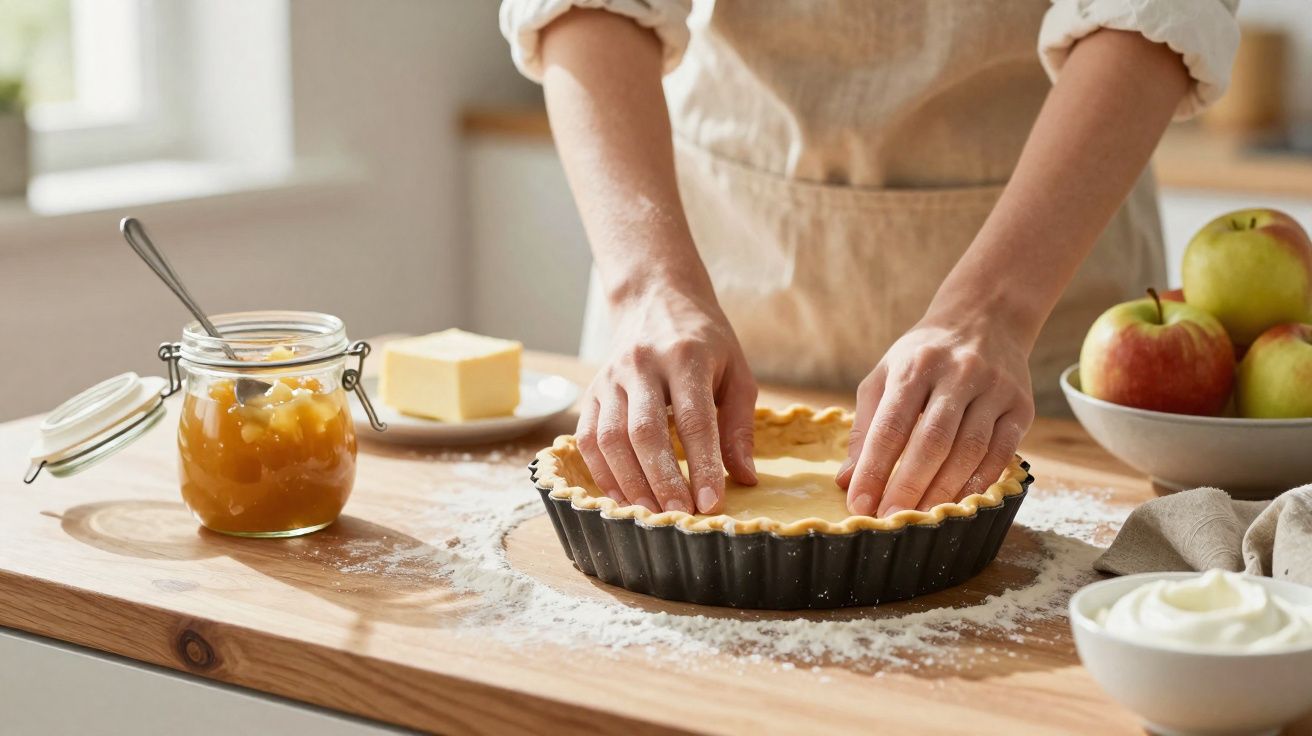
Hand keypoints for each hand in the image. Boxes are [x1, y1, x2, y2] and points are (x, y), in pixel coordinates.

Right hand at [576, 286, 757, 513]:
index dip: (701, 465)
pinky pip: (587, 439)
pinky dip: (603, 474)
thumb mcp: (736, 371)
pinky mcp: (592, 391)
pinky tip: (622, 499)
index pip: (693, 418)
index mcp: (686, 357)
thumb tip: (745, 478)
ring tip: (652, 516)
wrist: (655, 298)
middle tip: (680, 517)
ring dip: (630, 484)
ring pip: (610, 439)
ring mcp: (611, 378)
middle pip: (645, 432)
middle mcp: (642, 365)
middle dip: (662, 481)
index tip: (711, 503)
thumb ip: (739, 425)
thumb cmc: (704, 341)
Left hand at [836, 312, 1033, 516]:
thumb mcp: (885, 375)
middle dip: (908, 486)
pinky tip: (960, 503)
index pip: (890, 426)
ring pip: (969, 450)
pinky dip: (980, 482)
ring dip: (944, 491)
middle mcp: (957, 373)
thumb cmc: (923, 356)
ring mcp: (994, 389)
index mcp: (914, 366)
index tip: (860, 504)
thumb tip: (846, 480)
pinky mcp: (1021, 405)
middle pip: (932, 441)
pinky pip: (1002, 452)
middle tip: (890, 519)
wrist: (985, 318)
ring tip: (921, 519)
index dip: (874, 469)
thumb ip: (866, 427)